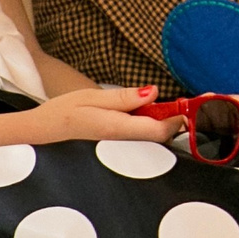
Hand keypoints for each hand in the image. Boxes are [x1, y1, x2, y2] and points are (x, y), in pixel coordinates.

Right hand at [28, 85, 180, 145]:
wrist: (42, 131)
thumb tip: (154, 92)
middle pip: (160, 136)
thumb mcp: (92, 97)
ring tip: (178, 104)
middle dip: (178, 121)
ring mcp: (121, 145)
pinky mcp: (119, 143)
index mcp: (116, 129)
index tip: (194, 104)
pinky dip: (154, 124)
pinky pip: (143, 135)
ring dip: (167, 122)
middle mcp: (122, 142)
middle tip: (196, 101)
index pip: (158, 130)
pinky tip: (155, 112)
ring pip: (153, 137)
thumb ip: (123, 98)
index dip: (178, 119)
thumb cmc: (64, 112)